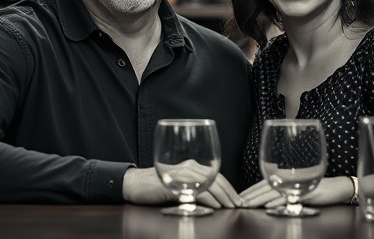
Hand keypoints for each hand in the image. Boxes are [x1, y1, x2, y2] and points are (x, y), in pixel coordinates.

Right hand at [122, 167, 241, 207]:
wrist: (133, 184)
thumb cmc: (156, 187)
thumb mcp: (179, 186)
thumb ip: (195, 189)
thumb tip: (215, 201)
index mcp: (192, 167)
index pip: (217, 176)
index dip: (230, 188)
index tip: (239, 199)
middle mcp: (189, 167)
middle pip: (216, 178)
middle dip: (230, 193)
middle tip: (239, 205)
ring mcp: (182, 175)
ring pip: (209, 184)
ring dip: (222, 196)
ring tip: (231, 206)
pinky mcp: (174, 185)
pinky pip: (195, 191)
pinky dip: (207, 199)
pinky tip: (215, 206)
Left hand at [239, 176, 354, 207]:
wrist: (337, 188)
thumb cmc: (317, 189)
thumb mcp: (297, 191)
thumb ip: (282, 193)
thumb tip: (267, 202)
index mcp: (285, 179)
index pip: (263, 184)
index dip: (250, 191)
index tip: (238, 198)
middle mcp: (289, 181)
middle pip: (265, 188)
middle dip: (250, 196)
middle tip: (237, 202)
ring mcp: (296, 187)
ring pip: (274, 193)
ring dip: (259, 200)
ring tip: (247, 205)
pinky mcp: (306, 193)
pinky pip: (290, 198)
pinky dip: (278, 202)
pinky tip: (269, 207)